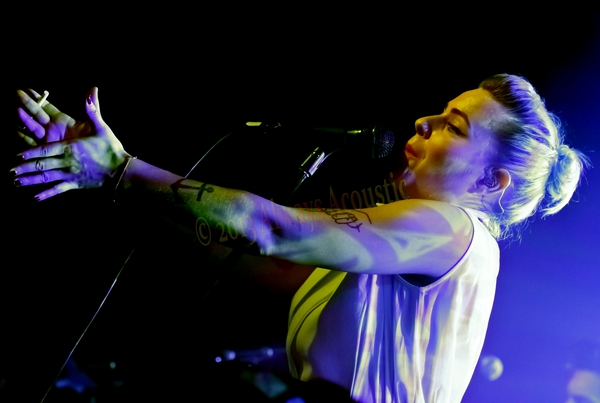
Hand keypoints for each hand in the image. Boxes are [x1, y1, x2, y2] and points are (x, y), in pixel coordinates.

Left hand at [11, 88, 130, 200]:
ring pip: (46, 178)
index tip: (16, 154)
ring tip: (15, 182)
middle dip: (24, 167)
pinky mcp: (75, 185)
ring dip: (30, 180)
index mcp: (70, 148)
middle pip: (42, 165)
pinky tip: (35, 198)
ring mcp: (70, 175)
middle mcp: (67, 163)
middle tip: (9, 170)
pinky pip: (58, 190)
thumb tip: (91, 91)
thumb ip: (92, 111)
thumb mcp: (102, 128)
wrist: (122, 171)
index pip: (45, 150)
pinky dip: (47, 195)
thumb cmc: (112, 149)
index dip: (29, 152)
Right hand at [16, 88, 91, 145]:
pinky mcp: (44, 151)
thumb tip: (94, 88)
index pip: (46, 106)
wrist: (97, 163)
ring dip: (24, 118)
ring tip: (17, 110)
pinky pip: (30, 143)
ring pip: (31, 126)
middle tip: (17, 93)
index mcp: (62, 120)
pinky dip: (22, 136)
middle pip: (36, 114)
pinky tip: (15, 129)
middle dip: (27, 104)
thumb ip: (92, 107)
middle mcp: (52, 128)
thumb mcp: (95, 124)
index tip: (27, 89)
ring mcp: (46, 139)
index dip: (37, 98)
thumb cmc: (97, 143)